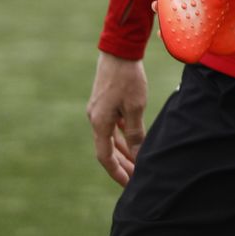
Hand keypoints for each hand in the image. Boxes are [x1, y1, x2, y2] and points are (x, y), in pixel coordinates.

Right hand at [87, 51, 147, 185]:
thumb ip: (135, 133)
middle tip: (136, 178)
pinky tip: (134, 140)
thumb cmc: (128, 79)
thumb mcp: (135, 107)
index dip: (117, 171)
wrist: (119, 52)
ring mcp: (99, 111)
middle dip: (123, 164)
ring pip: (111, 138)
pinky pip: (113, 126)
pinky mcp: (105, 103)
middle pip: (108, 149)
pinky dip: (123, 135)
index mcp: (100, 123)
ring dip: (124, 150)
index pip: (105, 157)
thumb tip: (139, 156)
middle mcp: (95, 119)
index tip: (129, 183)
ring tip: (137, 163)